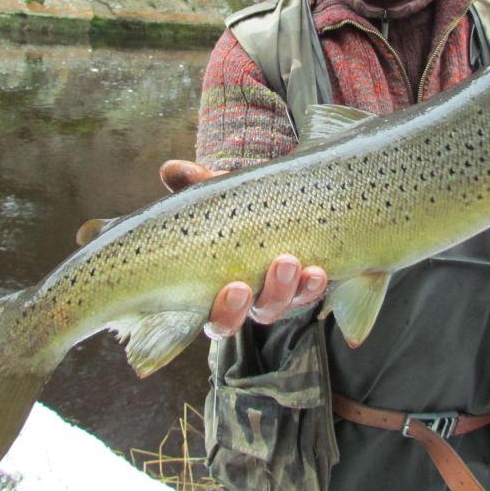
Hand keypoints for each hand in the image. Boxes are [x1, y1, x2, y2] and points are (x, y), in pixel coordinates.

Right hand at [158, 161, 327, 338]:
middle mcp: (254, 299)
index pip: (220, 321)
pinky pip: (312, 291)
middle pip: (261, 313)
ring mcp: (282, 292)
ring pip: (289, 303)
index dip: (227, 313)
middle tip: (278, 266)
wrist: (270, 198)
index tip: (235, 287)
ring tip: (293, 260)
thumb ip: (193, 184)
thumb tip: (170, 170)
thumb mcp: (214, 196)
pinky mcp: (305, 281)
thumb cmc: (232, 206)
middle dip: (270, 295)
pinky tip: (318, 270)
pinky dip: (314, 283)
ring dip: (294, 287)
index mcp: (221, 291)